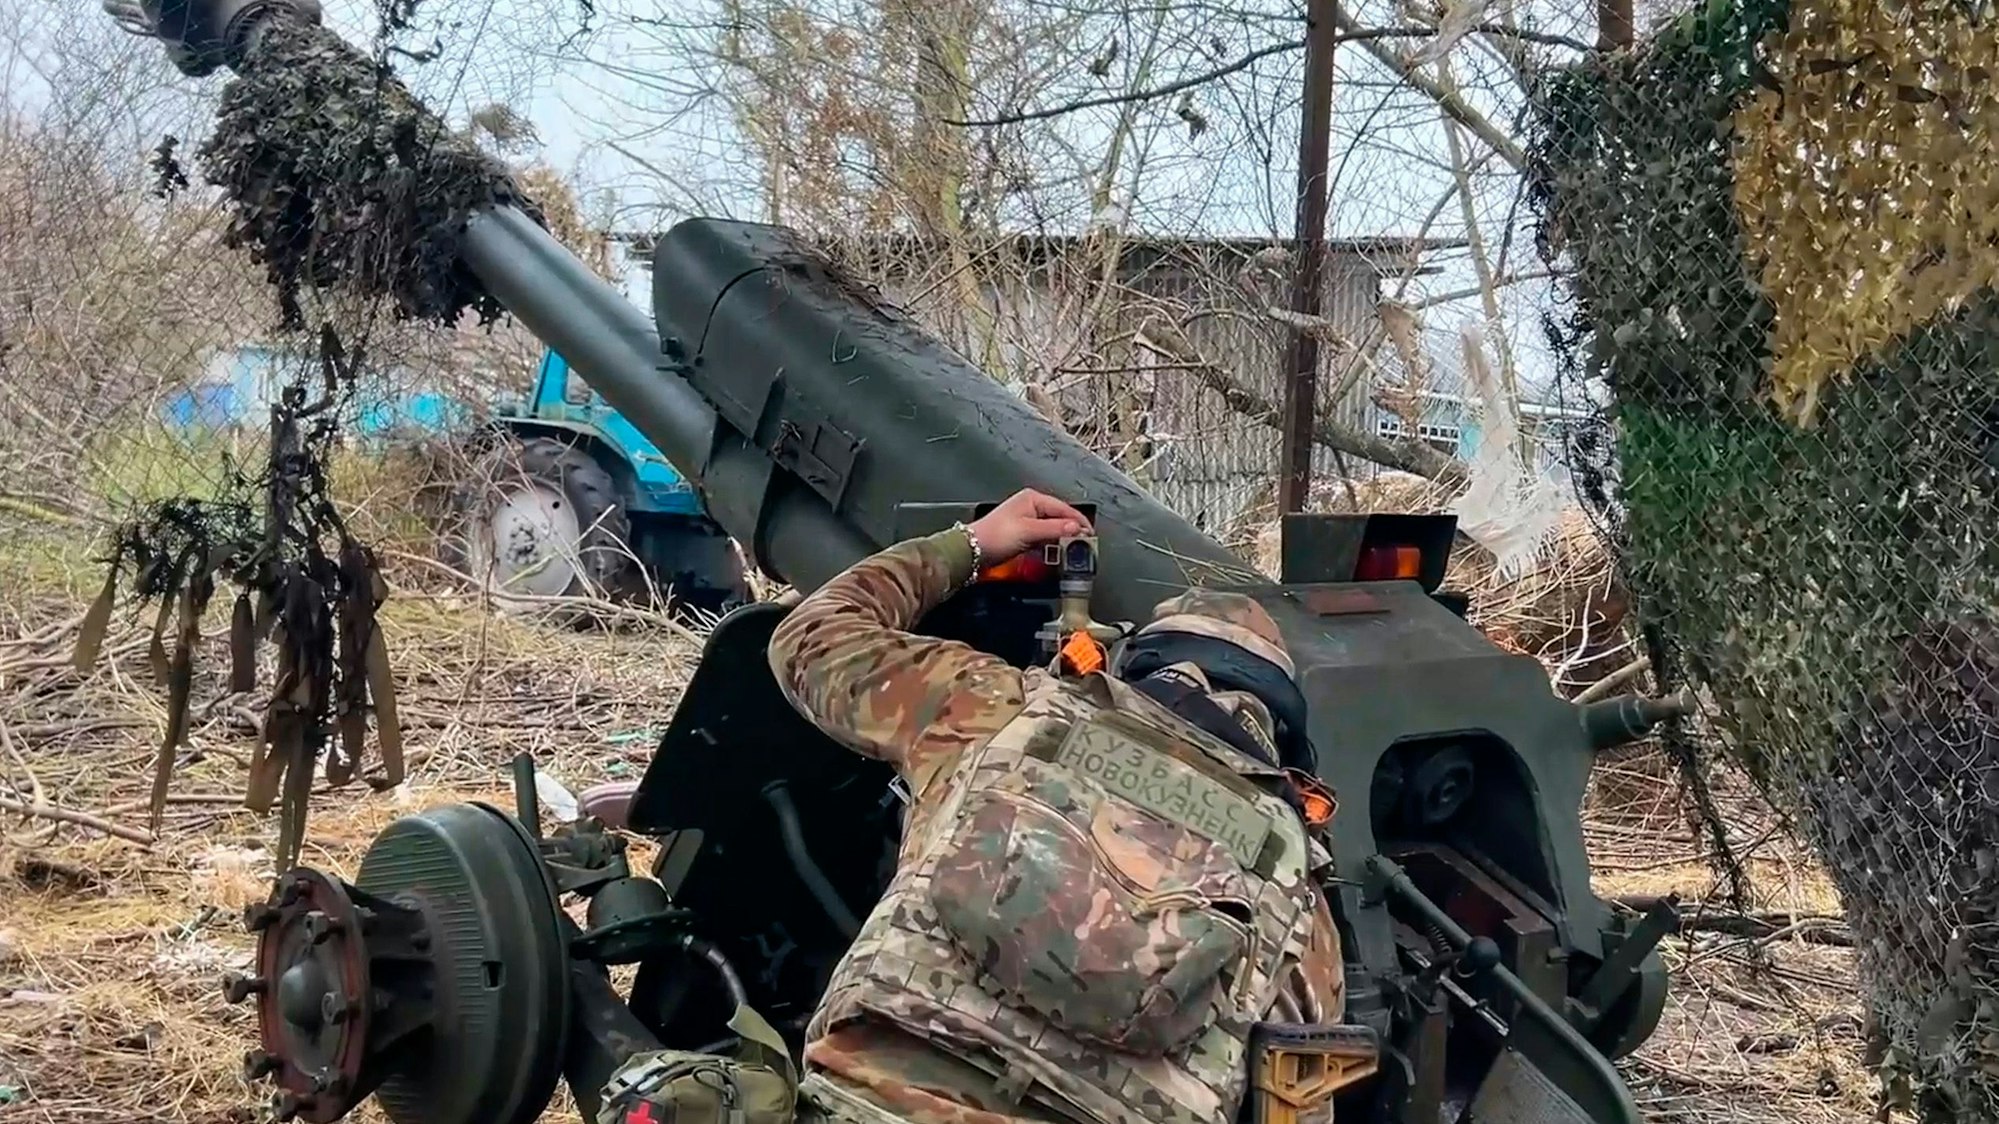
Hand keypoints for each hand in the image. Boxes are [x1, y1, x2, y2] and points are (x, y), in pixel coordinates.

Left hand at [967, 489, 1091, 565]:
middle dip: (1073, 530)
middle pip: (1060, 518)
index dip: (1079, 522)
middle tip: (1085, 544)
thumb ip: (1055, 530)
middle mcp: (1031, 506)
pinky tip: (1057, 552)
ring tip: (1074, 549)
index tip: (1091, 535)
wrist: (972, 550)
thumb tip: (1077, 528)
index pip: (1064, 508)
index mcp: (1033, 499)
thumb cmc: (995, 536)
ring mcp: (1027, 520)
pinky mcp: (1023, 533)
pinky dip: (1052, 544)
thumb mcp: (1029, 531)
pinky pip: (1044, 537)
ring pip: (1053, 528)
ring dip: (1063, 538)